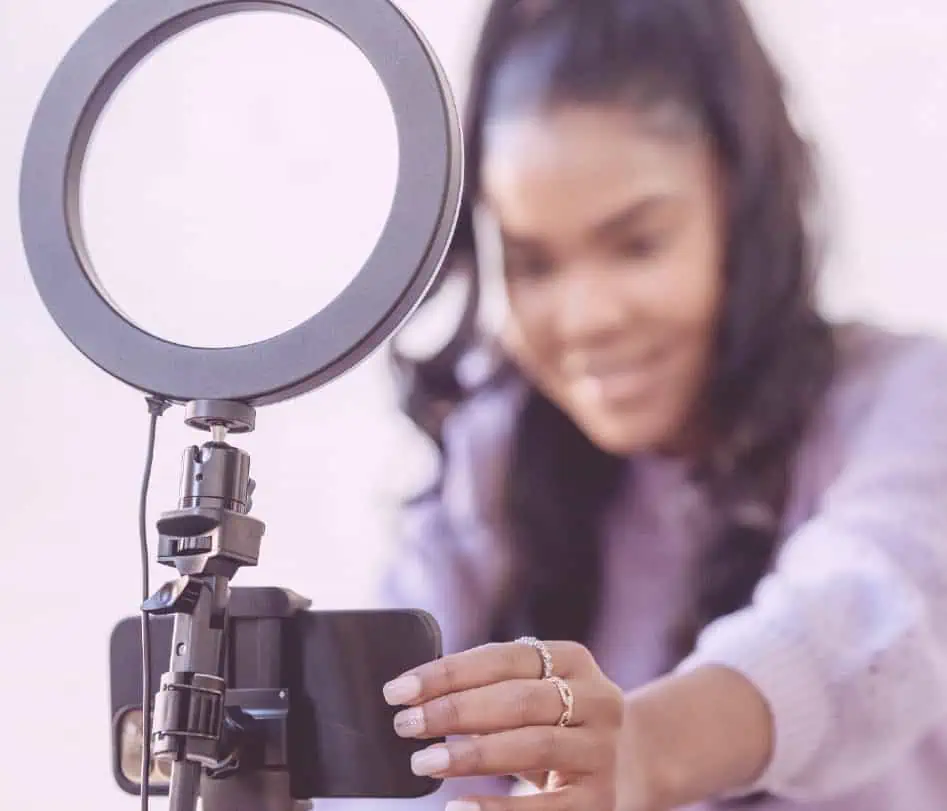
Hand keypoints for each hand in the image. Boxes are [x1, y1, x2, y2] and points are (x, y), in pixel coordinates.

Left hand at [382, 639, 625, 810]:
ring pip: (534, 745)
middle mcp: (598, 698)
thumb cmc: (547, 722)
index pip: (504, 658)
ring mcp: (603, 749)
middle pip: (518, 700)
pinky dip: (499, 809)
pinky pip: (546, 808)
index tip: (398, 690)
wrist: (621, 764)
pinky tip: (458, 807)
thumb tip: (411, 695)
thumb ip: (484, 686)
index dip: (448, 672)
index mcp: (573, 658)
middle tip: (405, 724)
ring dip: (472, 754)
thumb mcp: (528, 692)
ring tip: (423, 762)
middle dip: (455, 711)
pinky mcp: (600, 799)